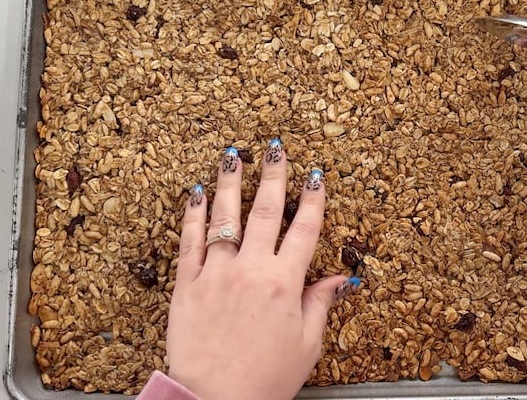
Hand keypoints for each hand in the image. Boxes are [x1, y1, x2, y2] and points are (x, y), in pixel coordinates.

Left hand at [165, 140, 357, 399]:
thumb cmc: (265, 379)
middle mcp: (251, 270)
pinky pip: (190, 242)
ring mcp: (217, 274)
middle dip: (273, 176)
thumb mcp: (306, 345)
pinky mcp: (187, 284)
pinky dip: (194, 215)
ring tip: (233, 155)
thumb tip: (338, 280)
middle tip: (275, 149)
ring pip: (225, 218)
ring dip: (231, 183)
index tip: (317, 176)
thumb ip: (319, 304)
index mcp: (284, 284)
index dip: (313, 200)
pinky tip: (197, 193)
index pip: (304, 230)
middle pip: (265, 212)